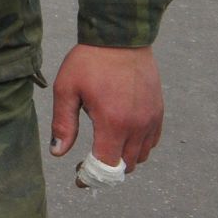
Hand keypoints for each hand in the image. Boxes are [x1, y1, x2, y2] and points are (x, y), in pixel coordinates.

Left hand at [50, 44, 163, 170]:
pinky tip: (120, 139)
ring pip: (140, 156)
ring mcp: (151, 119)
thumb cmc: (89, 62)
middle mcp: (137, 125)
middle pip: (125, 165)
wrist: (120, 38)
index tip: (80, 179)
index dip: (92, 177)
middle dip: (105, 171)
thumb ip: (63, 124)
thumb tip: (58, 153)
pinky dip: (138, 148)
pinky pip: (152, 142)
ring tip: (103, 151)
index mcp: (113, 122)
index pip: (106, 165)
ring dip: (122, 160)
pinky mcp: (158, 112)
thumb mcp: (66, 90)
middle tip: (86, 164)